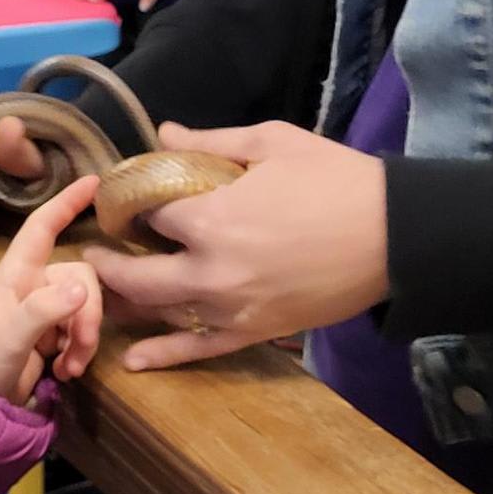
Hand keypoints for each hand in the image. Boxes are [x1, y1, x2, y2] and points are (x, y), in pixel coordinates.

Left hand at [0, 176, 105, 402]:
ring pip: (87, 306)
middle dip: (88, 314)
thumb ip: (43, 311)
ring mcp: (44, 309)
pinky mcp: (54, 334)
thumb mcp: (10, 337)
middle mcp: (32, 284)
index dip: (66, 201)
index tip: (95, 180)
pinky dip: (80, 351)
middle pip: (81, 277)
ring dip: (85, 338)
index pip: (43, 226)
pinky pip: (83, 329)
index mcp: (15, 273)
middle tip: (79, 348)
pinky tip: (67, 372)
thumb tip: (82, 290)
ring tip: (70, 368)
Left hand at [84, 121, 388, 369]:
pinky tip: (134, 360)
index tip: (120, 201)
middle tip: (95, 251)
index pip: (146, 216)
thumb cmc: (336, 179)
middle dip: (109, 264)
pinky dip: (165, 356)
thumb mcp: (270, 143)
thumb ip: (209, 141)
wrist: (398, 235)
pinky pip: (201, 350)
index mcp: (212, 218)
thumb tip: (162, 133)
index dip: (128, 207)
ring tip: (102, 293)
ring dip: (127, 305)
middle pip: (138, 276)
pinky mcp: (257, 332)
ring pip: (162, 313)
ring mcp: (233, 308)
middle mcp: (212, 271)